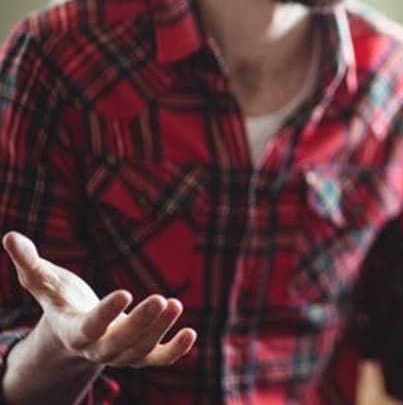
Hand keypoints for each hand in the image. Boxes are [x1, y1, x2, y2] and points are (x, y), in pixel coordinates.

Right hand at [2, 231, 195, 367]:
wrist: (76, 331)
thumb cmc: (62, 300)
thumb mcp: (44, 282)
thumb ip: (29, 263)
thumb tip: (9, 236)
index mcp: (74, 331)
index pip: (90, 327)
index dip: (106, 313)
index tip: (125, 292)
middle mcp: (98, 349)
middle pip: (120, 344)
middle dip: (141, 324)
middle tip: (162, 299)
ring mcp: (122, 355)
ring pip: (142, 350)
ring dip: (160, 330)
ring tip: (175, 303)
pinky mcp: (142, 355)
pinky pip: (159, 359)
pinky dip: (176, 351)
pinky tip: (190, 332)